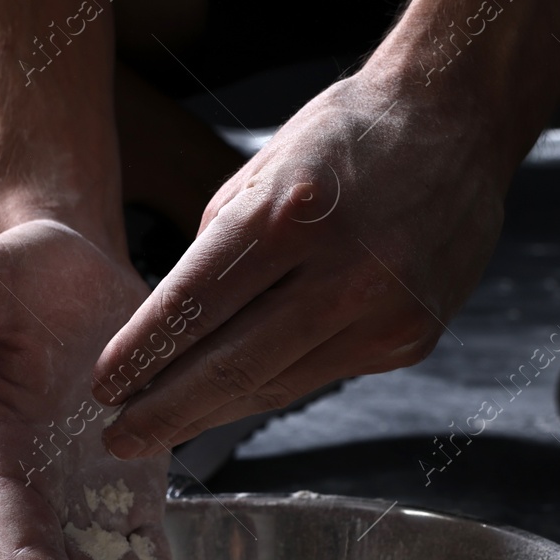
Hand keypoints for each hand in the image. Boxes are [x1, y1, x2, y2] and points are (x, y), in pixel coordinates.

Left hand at [91, 74, 507, 454]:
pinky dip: (268, 387)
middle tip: (118, 436)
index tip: (103, 387)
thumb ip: (215, 253)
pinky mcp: (408, 340)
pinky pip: (318, 376)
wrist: (456, 123)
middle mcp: (342, 272)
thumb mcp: (259, 172)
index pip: (193, 306)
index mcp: (289, 215)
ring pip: (273, 386)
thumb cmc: (345, 138)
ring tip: (161, 428)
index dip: (141, 355)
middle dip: (164, 411)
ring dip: (209, 413)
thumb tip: (169, 332)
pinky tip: (229, 400)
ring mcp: (383, 314)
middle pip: (230, 368)